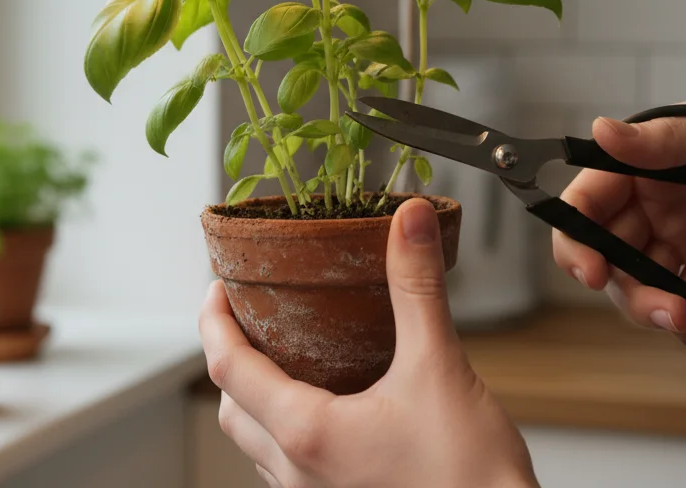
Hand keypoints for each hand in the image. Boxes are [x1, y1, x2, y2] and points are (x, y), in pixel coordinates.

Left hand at [199, 198, 537, 487]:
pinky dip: (290, 433)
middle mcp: (300, 475)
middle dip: (232, 360)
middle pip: (233, 408)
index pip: (229, 368)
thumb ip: (416, 288)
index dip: (213, 322)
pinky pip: (292, 471)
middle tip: (247, 318)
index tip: (216, 289)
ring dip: (259, 401)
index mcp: (308, 434)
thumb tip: (410, 222)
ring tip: (286, 358)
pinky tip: (331, 411)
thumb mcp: (440, 366)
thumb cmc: (472, 475)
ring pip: (260, 447)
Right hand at [555, 87, 685, 345]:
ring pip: (642, 283)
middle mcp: (657, 198)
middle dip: (623, 287)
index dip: (578, 236)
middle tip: (664, 308)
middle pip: (609, 251)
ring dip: (655, 309)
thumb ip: (668, 141)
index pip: (590, 198)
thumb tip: (600, 131)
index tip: (592, 271)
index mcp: (650, 157)